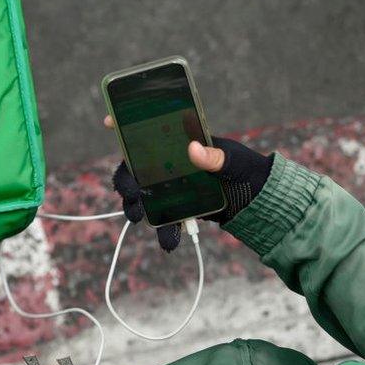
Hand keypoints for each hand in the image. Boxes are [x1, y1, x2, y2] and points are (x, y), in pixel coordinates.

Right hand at [105, 115, 273, 250]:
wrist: (256, 202)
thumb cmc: (244, 169)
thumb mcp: (234, 160)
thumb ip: (216, 156)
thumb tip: (194, 150)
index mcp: (178, 144)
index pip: (146, 132)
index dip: (123, 125)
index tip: (109, 122)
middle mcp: (166, 165)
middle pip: (132, 169)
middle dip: (126, 180)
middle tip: (132, 191)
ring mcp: (168, 188)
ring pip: (139, 197)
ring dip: (134, 208)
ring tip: (140, 217)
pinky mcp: (176, 210)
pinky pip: (161, 222)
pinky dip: (163, 233)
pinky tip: (169, 242)